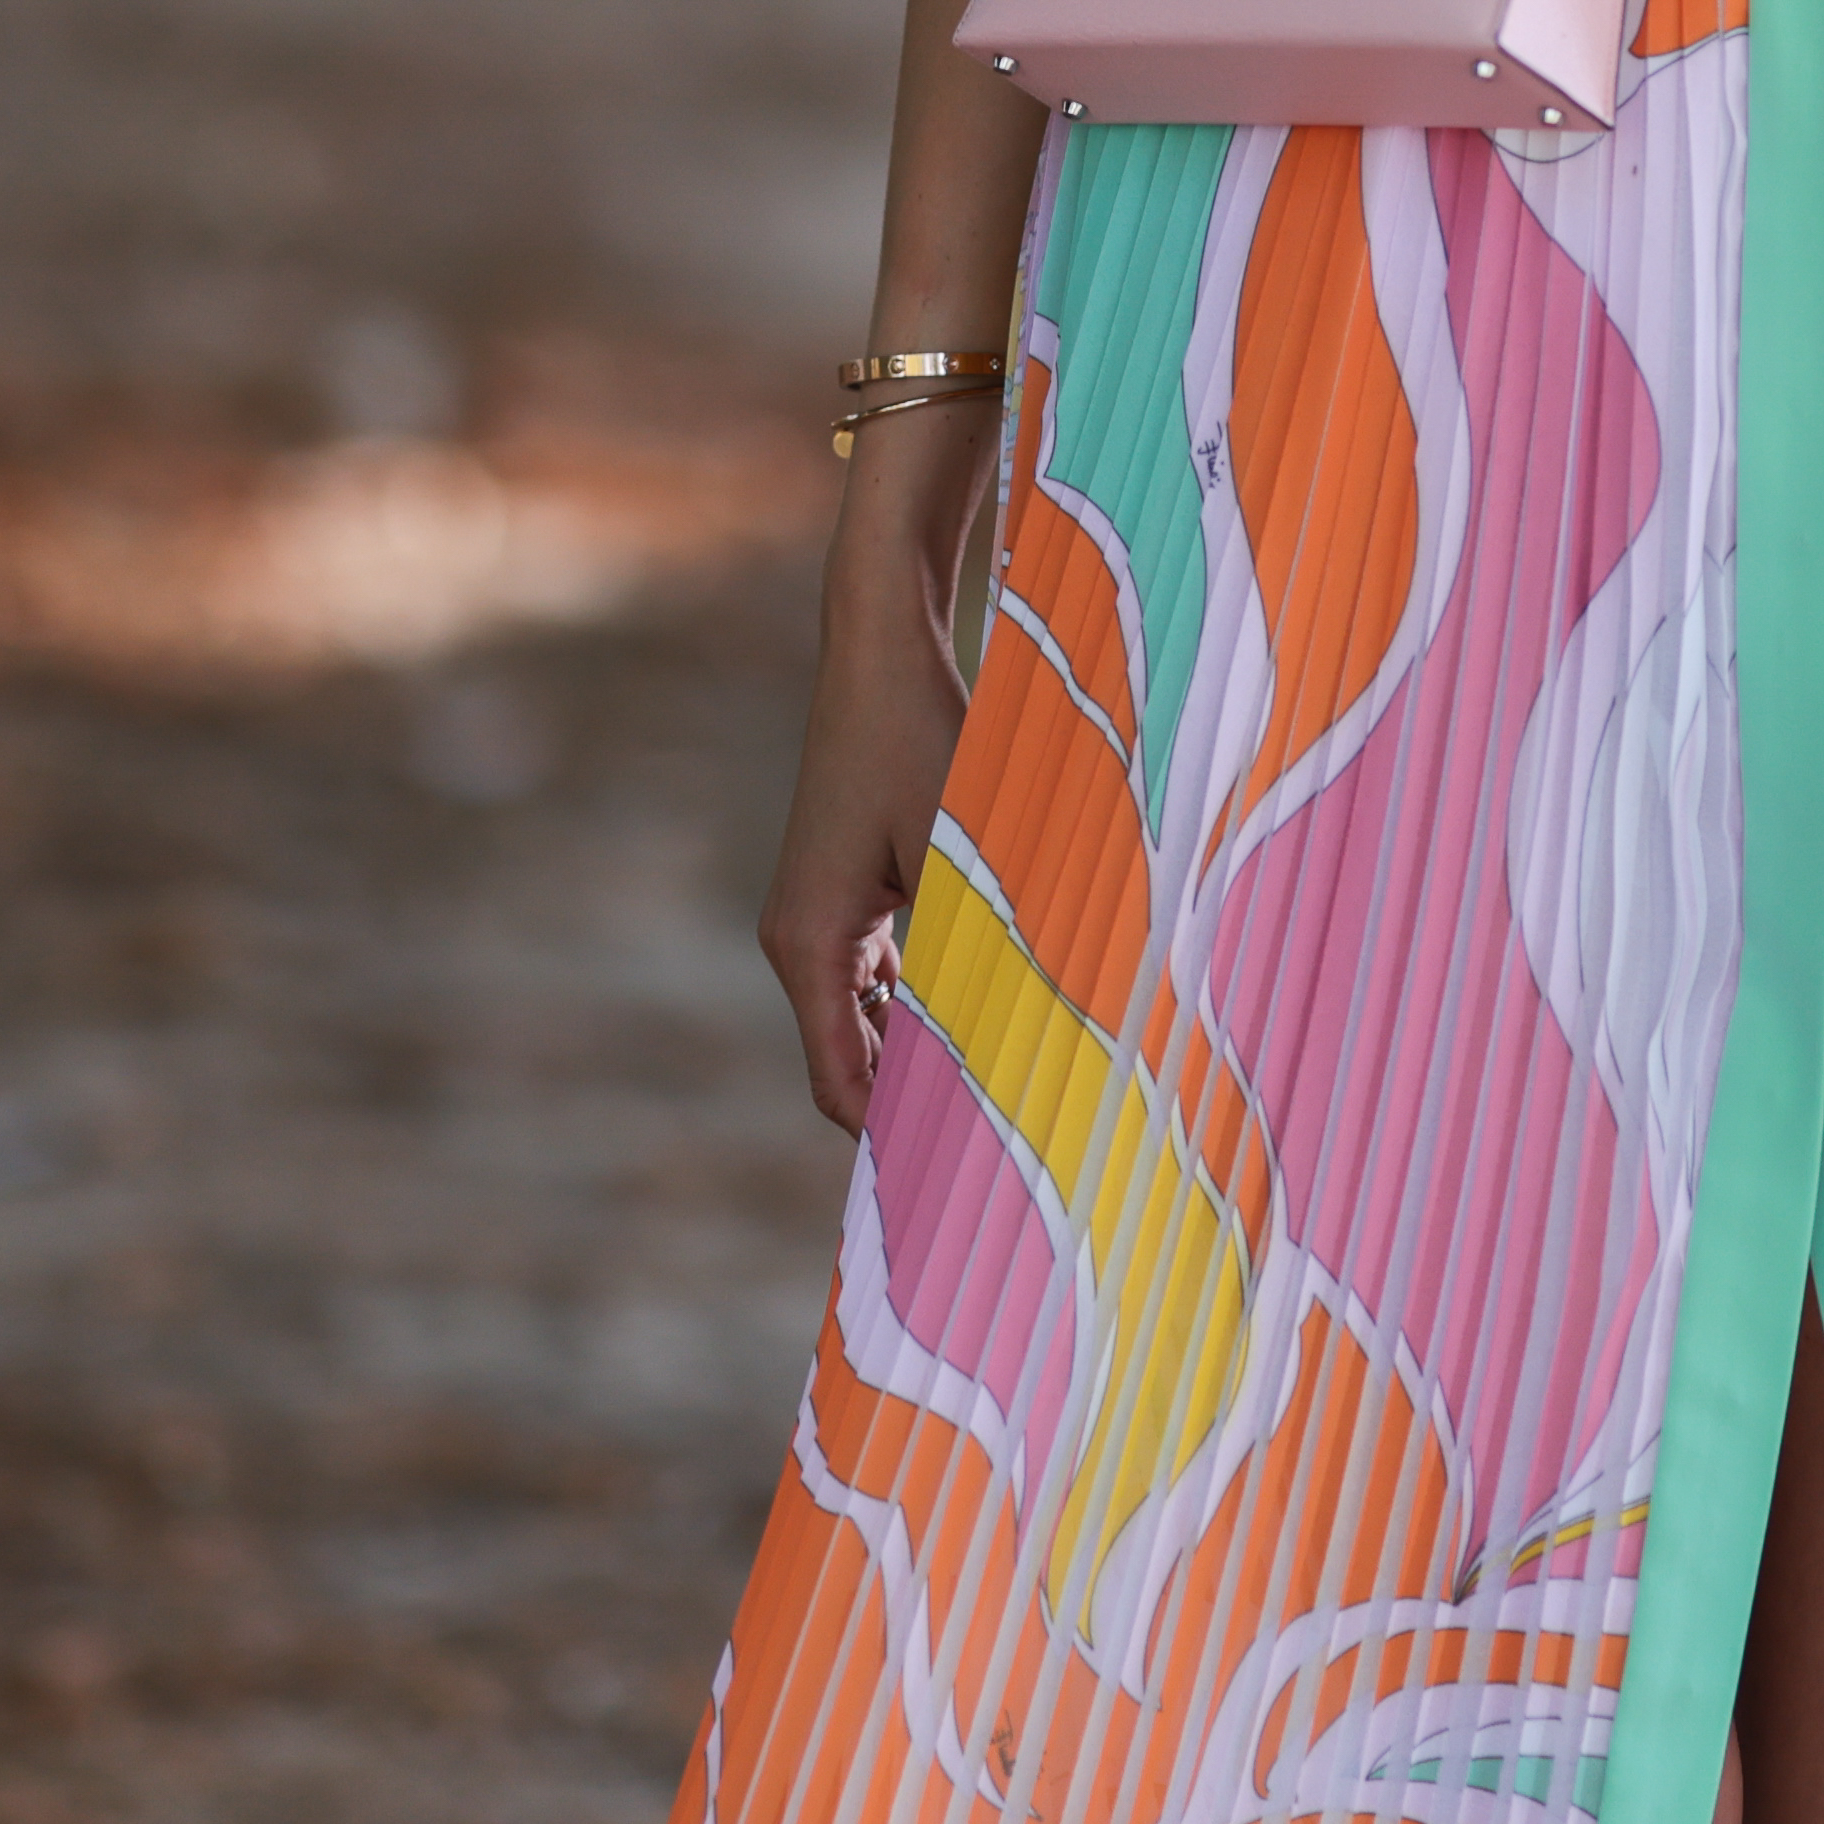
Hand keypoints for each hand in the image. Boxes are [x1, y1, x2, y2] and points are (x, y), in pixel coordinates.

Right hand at [753, 414, 986, 1135]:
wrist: (881, 645)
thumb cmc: (924, 735)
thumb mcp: (964, 850)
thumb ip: (978, 948)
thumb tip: (1023, 1037)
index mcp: (810, 943)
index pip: (843, 1086)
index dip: (899, 1140)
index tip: (967, 1179)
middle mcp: (800, 939)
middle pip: (853, 1065)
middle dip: (922, 1106)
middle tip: (1012, 1149)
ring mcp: (818, 918)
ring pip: (871, 1024)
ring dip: (929, 1056)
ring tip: (1013, 1093)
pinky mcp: (844, 893)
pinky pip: (882, 980)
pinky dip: (927, 1008)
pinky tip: (995, 1017)